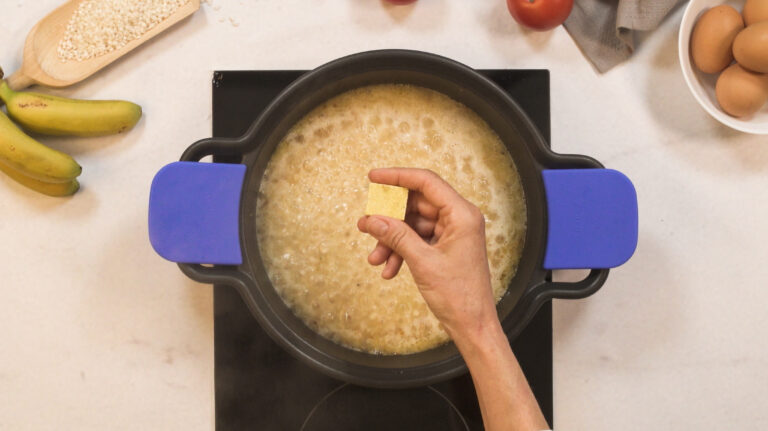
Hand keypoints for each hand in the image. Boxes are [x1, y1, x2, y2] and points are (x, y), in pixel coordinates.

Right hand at [357, 168, 498, 339]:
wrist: (473, 326)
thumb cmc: (459, 295)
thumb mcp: (422, 262)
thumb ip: (396, 236)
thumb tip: (371, 219)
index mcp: (462, 214)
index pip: (426, 182)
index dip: (397, 176)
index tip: (373, 177)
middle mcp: (459, 219)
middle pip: (417, 204)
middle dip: (390, 217)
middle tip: (366, 225)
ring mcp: (453, 233)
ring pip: (414, 225)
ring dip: (392, 240)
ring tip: (375, 258)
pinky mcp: (446, 247)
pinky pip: (418, 240)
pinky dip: (401, 251)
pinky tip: (388, 268)